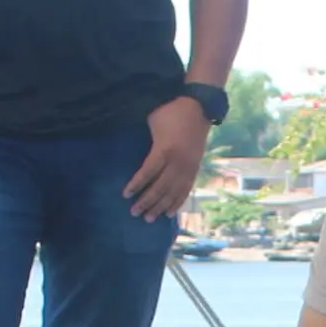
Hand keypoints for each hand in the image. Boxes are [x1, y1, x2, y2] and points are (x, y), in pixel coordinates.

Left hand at [124, 95, 208, 219]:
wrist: (200, 108)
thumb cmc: (171, 111)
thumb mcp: (153, 121)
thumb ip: (144, 139)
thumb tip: (128, 149)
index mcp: (166, 149)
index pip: (149, 172)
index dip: (137, 184)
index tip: (126, 195)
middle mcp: (178, 162)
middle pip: (161, 187)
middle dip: (147, 201)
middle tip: (134, 213)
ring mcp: (189, 167)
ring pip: (174, 192)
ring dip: (160, 206)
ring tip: (149, 218)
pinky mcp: (195, 169)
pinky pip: (186, 190)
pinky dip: (177, 202)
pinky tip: (169, 213)